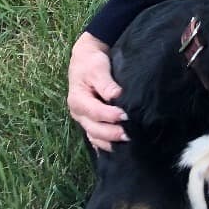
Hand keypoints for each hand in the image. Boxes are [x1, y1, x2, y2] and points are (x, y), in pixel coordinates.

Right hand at [67, 32, 128, 150]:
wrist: (86, 59)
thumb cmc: (92, 63)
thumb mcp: (97, 69)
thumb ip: (106, 84)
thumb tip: (116, 95)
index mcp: (77, 100)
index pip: (94, 112)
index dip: (109, 116)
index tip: (126, 116)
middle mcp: (78, 113)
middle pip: (94, 129)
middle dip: (112, 134)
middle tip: (130, 135)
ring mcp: (84, 119)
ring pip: (95, 136)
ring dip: (110, 142)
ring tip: (128, 143)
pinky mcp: (90, 121)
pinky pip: (96, 137)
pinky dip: (106, 144)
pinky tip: (119, 149)